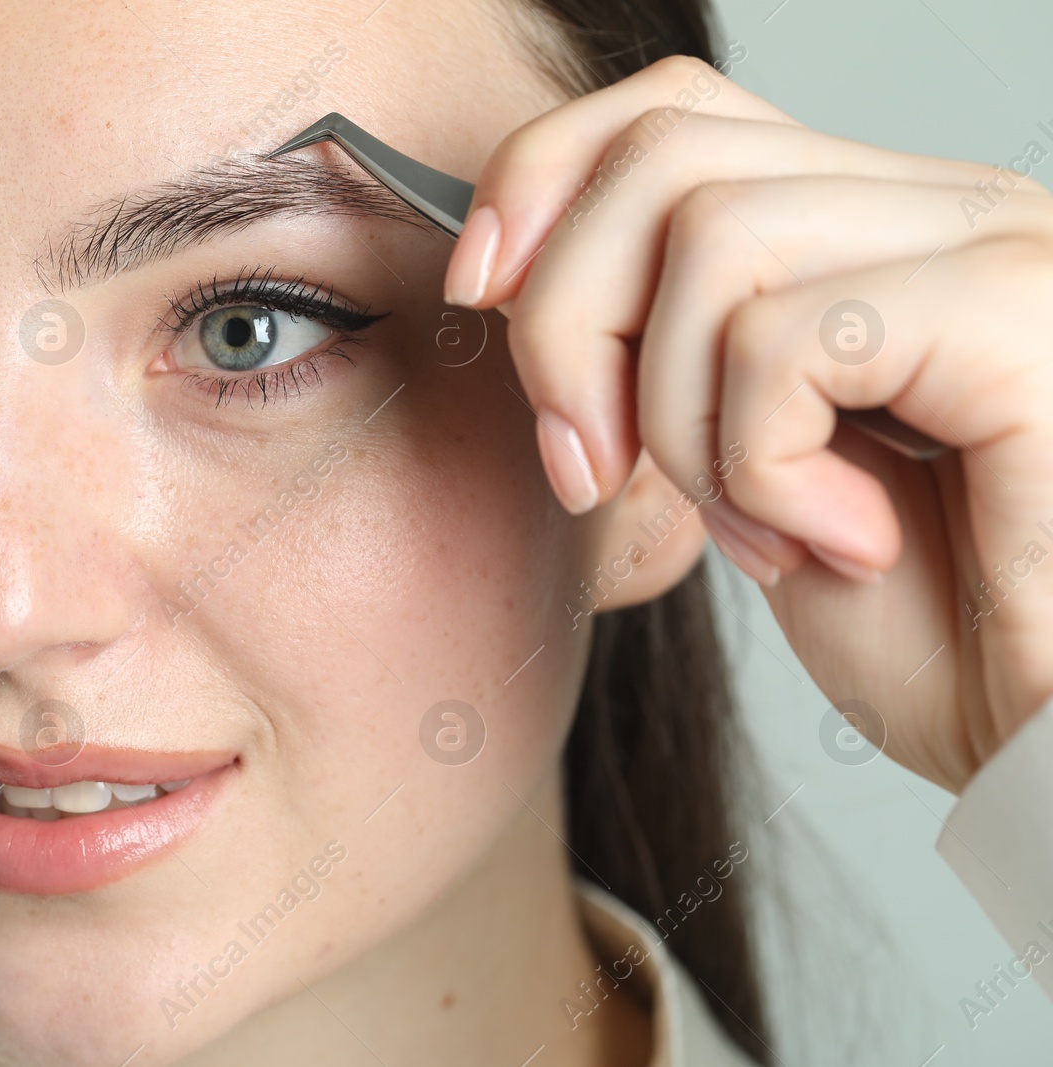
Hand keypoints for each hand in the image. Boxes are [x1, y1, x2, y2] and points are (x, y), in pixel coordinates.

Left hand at [447, 55, 1052, 793]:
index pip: (674, 112)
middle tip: (592, 468)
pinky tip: (836, 542)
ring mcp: (990, 249)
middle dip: (569, 322)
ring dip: (678, 421)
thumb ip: (668, 364)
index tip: (479, 294)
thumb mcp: (749, 473)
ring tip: (756, 530)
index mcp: (872, 228)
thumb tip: (521, 291)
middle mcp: (939, 208)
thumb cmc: (936, 630)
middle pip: (665, 155)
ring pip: (712, 235)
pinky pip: (786, 339)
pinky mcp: (1020, 319)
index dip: (544, 180)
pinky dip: (760, 468)